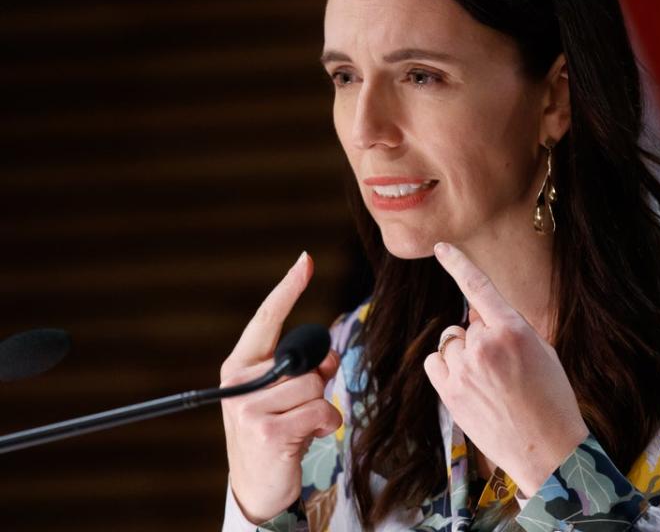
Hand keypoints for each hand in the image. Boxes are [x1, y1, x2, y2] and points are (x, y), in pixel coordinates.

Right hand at [219, 252, 342, 522]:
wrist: (258, 490)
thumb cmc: (275, 435)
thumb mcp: (282, 397)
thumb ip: (302, 369)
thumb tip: (331, 356)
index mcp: (240, 367)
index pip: (266, 320)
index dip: (288, 289)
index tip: (305, 260)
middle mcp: (239, 384)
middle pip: (306, 364)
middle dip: (315, 386)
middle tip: (296, 413)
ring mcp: (250, 410)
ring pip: (316, 388)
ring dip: (320, 411)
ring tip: (297, 430)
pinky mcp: (268, 433)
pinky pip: (321, 412)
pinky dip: (324, 426)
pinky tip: (303, 441)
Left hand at [424, 242, 588, 496]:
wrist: (547, 449)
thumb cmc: (552, 399)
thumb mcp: (542, 352)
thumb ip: (508, 328)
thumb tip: (476, 318)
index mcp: (512, 329)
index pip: (478, 286)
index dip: (457, 263)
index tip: (441, 247)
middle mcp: (484, 345)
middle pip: (467, 325)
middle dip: (479, 338)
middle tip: (503, 368)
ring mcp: (464, 369)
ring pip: (449, 344)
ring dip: (463, 355)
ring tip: (488, 382)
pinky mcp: (449, 392)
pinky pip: (435, 363)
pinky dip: (446, 368)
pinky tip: (468, 385)